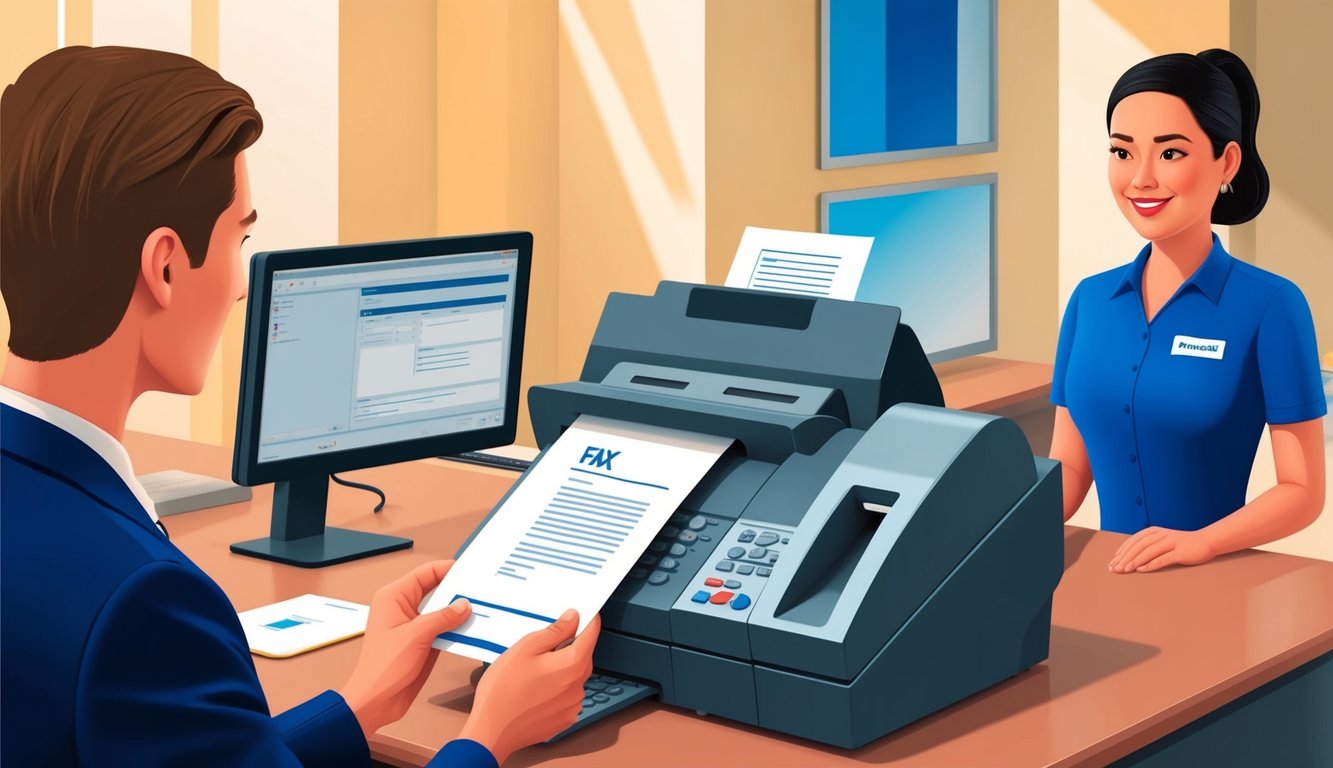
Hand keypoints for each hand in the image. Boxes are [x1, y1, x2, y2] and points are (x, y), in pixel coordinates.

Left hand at [340, 560, 471, 736]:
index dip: (448, 569)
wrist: (376, 700)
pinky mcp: (421, 641)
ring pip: (441, 610)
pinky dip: (456, 628)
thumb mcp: (416, 636)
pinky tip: (473, 628)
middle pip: (435, 590)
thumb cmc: (384, 666)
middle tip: (481, 590)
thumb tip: (464, 605)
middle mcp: (403, 607)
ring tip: (483, 608)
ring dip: (458, 612)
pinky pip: (442, 628)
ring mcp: (412, 625)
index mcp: (394, 597)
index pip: (425, 573)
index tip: (470, 570)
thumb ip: (443, 618)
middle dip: (457, 591)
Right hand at [458, 610, 599, 764]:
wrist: (490, 731)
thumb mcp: (525, 648)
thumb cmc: (503, 691)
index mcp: (571, 665)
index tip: (586, 613)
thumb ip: (554, 631)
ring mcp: (572, 706)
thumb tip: (573, 619)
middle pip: (583, 656)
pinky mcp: (564, 719)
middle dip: (569, 647)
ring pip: (574, 677)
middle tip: (544, 646)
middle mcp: (577, 687)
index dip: (589, 621)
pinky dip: (557, 689)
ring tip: (533, 674)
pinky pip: (567, 696)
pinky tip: (535, 690)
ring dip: (562, 670)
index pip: (591, 635)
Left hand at [1108, 526, 1215, 572]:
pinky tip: (1142, 570)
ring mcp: (1171, 542)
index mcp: (1154, 531)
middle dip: (1124, 558)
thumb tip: (1128, 558)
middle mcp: (1161, 535)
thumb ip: (1147, 546)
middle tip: (1115, 569)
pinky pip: (1163, 558)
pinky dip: (1151, 564)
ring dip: (1135, 561)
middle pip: (1138, 546)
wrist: (1205, 542)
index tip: (1112, 562)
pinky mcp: (1180, 552)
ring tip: (1125, 570)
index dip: (1122, 552)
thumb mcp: (1161, 541)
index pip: (1133, 541)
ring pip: (1149, 551)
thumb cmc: (1180, 544)